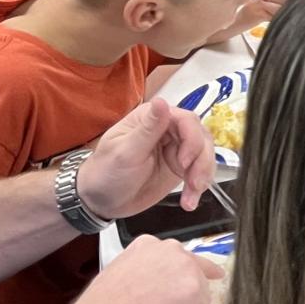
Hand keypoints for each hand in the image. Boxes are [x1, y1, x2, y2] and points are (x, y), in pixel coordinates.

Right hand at [63, 235, 221, 303]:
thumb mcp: (118, 273)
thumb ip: (141, 271)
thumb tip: (149, 285)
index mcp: (148, 244)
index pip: (172, 255)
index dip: (174, 272)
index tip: (176, 280)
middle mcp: (171, 249)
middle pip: (192, 268)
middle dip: (186, 286)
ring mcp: (187, 268)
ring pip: (198, 290)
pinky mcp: (197, 290)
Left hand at [77, 97, 214, 216]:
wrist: (100, 202)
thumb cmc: (105, 173)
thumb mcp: (125, 153)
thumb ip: (147, 129)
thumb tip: (162, 101)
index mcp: (151, 118)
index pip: (185, 120)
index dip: (191, 139)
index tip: (184, 163)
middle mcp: (167, 129)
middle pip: (200, 136)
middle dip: (201, 161)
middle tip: (194, 183)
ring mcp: (176, 149)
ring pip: (204, 153)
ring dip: (203, 174)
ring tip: (192, 195)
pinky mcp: (180, 167)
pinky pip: (200, 171)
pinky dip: (199, 186)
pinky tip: (191, 201)